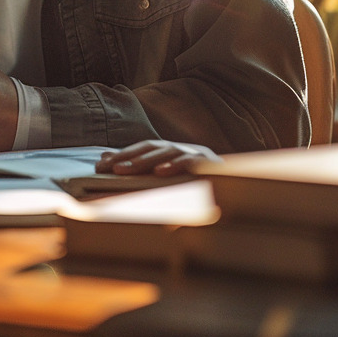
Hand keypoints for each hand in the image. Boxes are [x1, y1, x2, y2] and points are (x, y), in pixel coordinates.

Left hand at [96, 139, 220, 175]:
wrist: (236, 188)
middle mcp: (182, 149)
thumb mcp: (167, 178)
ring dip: (146, 161)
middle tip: (110, 168)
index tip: (101, 166)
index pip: (142, 149)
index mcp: (171, 151)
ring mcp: (197, 154)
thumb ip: (136, 166)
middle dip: (129, 157)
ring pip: (168, 153)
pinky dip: (176, 165)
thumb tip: (102, 157)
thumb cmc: (196, 185)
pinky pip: (192, 163)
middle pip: (152, 148)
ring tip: (127, 169)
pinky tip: (161, 172)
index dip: (122, 154)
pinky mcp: (211, 164)